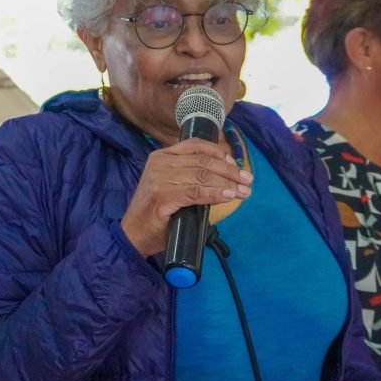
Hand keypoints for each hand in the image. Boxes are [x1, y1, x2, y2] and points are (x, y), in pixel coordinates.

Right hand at [121, 138, 252, 256]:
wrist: (132, 235)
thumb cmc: (156, 214)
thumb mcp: (173, 187)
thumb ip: (191, 177)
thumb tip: (225, 176)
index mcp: (161, 156)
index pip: (196, 145)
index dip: (219, 153)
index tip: (236, 165)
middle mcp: (159, 163)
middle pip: (203, 161)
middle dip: (230, 171)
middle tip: (248, 180)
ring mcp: (160, 179)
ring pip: (203, 176)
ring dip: (228, 184)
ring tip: (244, 191)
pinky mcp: (163, 196)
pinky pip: (196, 192)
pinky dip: (216, 194)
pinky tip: (229, 196)